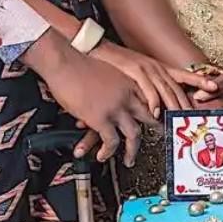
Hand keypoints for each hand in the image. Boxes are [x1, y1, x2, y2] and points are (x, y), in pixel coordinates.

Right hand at [21, 30, 154, 166]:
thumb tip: (108, 95)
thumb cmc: (77, 62)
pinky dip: (108, 152)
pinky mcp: (102, 119)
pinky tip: (103, 155)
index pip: (150, 99)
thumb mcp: (104, 70)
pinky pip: (111, 142)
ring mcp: (116, 108)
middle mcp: (127, 96)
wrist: (64, 61)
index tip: (158, 118)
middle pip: (149, 118)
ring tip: (129, 159)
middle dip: (155, 131)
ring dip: (132, 150)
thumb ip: (112, 84)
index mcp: (128, 82)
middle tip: (158, 139)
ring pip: (134, 135)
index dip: (155, 111)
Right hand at [93, 41, 217, 116]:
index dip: (199, 80)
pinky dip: (153, 103)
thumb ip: (143, 85)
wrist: (91, 49)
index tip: (214, 86)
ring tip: (181, 121)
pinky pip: (147, 90)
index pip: (182, 74)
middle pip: (176, 88)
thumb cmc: (109, 64)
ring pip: (165, 91)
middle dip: (187, 105)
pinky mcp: (132, 72)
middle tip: (197, 119)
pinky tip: (156, 114)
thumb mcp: (131, 71)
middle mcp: (154, 66)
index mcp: (155, 66)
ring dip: (173, 109)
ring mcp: (144, 68)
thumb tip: (152, 104)